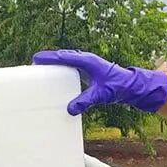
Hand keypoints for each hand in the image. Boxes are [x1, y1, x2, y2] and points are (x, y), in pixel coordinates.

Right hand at [31, 49, 166, 114]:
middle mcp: (86, 59)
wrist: (131, 86)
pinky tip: (58, 76)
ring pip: (68, 60)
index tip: (36, 58)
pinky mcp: (90, 70)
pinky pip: (72, 66)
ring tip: (43, 67)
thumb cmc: (118, 86)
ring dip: (56, 62)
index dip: (49, 57)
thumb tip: (70, 110)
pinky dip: (63, 68)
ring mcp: (88, 64)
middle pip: (64, 56)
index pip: (64, 57)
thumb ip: (85, 101)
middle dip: (50, 58)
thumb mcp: (100, 95)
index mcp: (87, 61)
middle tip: (35, 62)